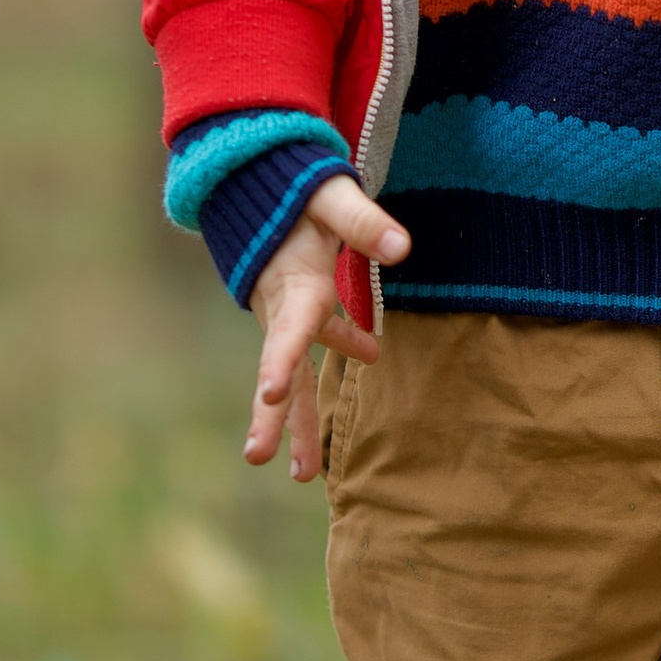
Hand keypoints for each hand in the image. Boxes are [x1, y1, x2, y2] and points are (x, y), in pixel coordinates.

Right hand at [244, 175, 409, 481]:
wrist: (257, 185)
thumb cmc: (296, 192)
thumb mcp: (332, 198)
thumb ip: (365, 222)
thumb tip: (402, 249)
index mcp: (294, 285)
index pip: (288, 330)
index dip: (280, 362)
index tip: (270, 394)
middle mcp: (284, 307)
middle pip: (277, 369)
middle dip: (270, 416)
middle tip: (258, 457)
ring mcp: (286, 314)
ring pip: (291, 374)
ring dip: (297, 420)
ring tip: (303, 475)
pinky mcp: (296, 310)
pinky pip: (309, 348)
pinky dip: (325, 374)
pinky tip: (364, 371)